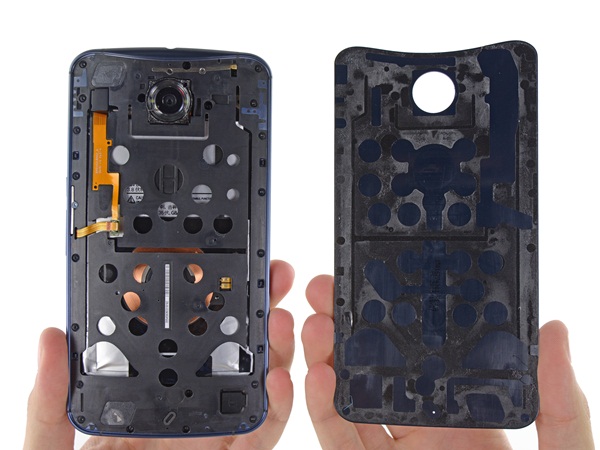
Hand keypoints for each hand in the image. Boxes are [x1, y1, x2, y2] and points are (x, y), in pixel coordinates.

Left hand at [24, 260, 294, 449]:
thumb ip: (50, 402)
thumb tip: (52, 336)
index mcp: (140, 407)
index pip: (174, 347)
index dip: (196, 308)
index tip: (212, 273)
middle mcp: (181, 422)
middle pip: (226, 361)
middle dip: (253, 317)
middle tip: (272, 279)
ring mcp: (206, 448)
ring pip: (252, 393)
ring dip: (273, 354)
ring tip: (281, 318)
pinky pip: (256, 440)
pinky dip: (274, 411)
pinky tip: (280, 379)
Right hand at [302, 274, 594, 449]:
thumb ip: (561, 406)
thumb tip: (553, 331)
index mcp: (468, 415)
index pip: (427, 356)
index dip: (400, 320)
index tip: (379, 286)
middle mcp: (426, 429)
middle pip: (377, 371)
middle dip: (347, 331)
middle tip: (327, 294)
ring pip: (351, 401)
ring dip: (327, 361)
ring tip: (315, 326)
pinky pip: (342, 442)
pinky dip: (323, 410)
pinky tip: (316, 377)